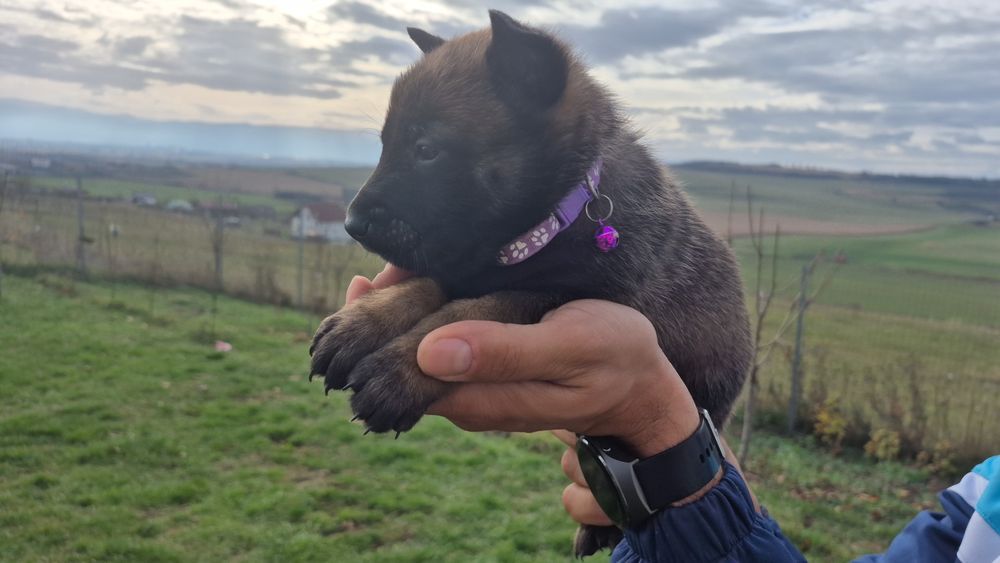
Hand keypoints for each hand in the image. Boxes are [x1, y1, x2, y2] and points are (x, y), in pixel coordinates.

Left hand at [345, 269, 697, 453]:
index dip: (377, 330)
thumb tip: (428, 352)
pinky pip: (432, 343)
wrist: (640, 386)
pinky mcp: (480, 373)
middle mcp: (463, 399)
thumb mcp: (572, 348)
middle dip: (378, 317)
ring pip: (411, 352)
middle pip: (397, 362)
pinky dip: (420, 310)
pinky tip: (411, 277)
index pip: (400, 371)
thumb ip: (505, 353)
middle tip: (373, 269)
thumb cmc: (613, 358)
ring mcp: (470, 387)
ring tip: (387, 265)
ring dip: (396, 310)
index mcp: (479, 399)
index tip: (368, 285)